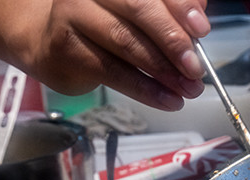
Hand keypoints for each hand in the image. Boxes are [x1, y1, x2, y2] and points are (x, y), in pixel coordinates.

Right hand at [0, 0, 210, 109]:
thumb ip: (169, 12)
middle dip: (173, 40)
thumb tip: (200, 18)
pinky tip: (167, 100)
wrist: (47, 41)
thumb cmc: (101, 24)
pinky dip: (146, 90)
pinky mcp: (68, 49)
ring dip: (163, 71)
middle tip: (195, 68)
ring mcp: (74, 16)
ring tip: (187, 89)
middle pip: (139, 9)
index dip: (180, 7)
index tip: (202, 30)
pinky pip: (114, 72)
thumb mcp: (137, 14)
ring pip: (126, 42)